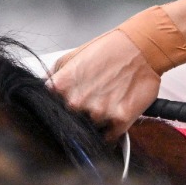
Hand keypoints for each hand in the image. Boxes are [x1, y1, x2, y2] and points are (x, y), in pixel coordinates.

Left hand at [47, 30, 161, 138]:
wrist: (141, 47)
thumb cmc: (109, 49)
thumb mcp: (73, 55)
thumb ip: (54, 76)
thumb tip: (44, 90)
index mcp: (62, 86)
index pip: (49, 110)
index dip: (58, 109)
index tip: (64, 106)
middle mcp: (77, 102)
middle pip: (70, 122)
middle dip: (78, 114)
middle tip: (91, 99)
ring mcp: (99, 113)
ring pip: (90, 129)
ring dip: (96, 120)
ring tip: (106, 100)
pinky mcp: (119, 121)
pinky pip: (108, 137)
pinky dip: (110, 129)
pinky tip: (115, 111)